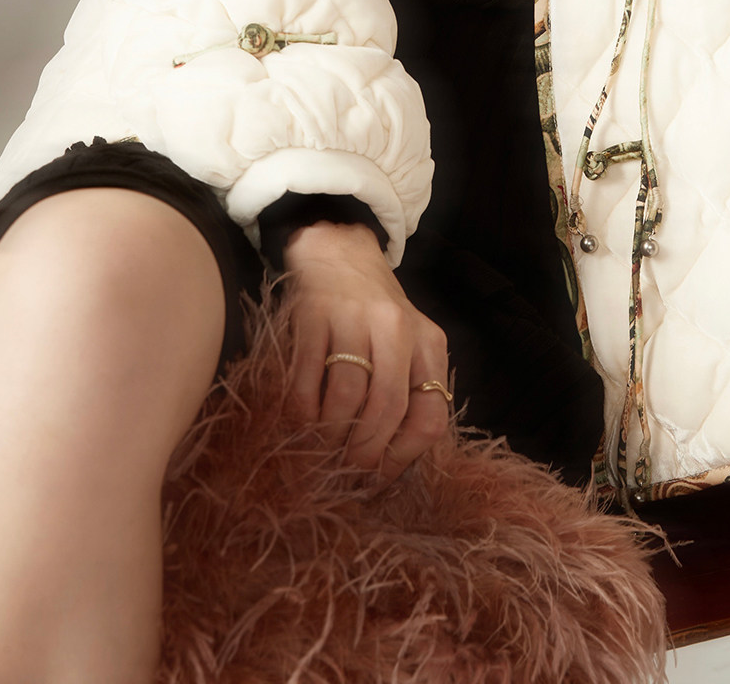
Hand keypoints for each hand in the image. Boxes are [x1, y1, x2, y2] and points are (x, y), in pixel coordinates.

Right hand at [280, 220, 452, 483]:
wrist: (338, 252)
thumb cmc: (375, 313)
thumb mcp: (407, 344)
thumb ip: (408, 391)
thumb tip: (387, 465)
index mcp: (428, 343)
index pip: (429, 415)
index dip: (402, 457)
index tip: (378, 477)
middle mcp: (397, 328)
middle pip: (387, 409)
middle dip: (363, 453)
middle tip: (344, 472)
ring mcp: (354, 319)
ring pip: (346, 397)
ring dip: (330, 436)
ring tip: (320, 449)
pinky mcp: (314, 314)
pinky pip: (307, 378)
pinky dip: (301, 410)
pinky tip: (300, 419)